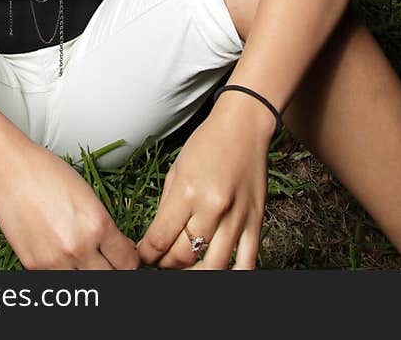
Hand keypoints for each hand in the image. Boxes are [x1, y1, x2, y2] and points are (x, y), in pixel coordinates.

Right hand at [0, 143, 139, 269]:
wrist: (11, 172)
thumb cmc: (49, 175)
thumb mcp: (89, 196)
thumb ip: (104, 226)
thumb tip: (118, 248)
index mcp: (98, 224)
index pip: (127, 262)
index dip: (130, 261)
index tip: (127, 258)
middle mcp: (79, 247)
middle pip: (109, 278)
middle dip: (113, 270)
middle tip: (110, 261)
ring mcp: (55, 260)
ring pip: (84, 284)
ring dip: (88, 274)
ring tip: (85, 258)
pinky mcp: (34, 266)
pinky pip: (58, 279)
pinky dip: (64, 271)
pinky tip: (62, 255)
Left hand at [137, 95, 272, 269]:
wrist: (244, 125)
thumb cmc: (208, 143)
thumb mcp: (176, 170)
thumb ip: (166, 207)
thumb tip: (155, 240)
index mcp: (187, 192)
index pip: (159, 240)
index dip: (146, 254)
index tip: (144, 254)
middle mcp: (213, 207)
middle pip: (182, 257)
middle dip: (165, 264)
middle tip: (161, 259)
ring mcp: (237, 217)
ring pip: (213, 267)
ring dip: (193, 273)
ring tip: (186, 266)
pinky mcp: (256, 220)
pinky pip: (247, 262)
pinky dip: (233, 276)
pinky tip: (218, 271)